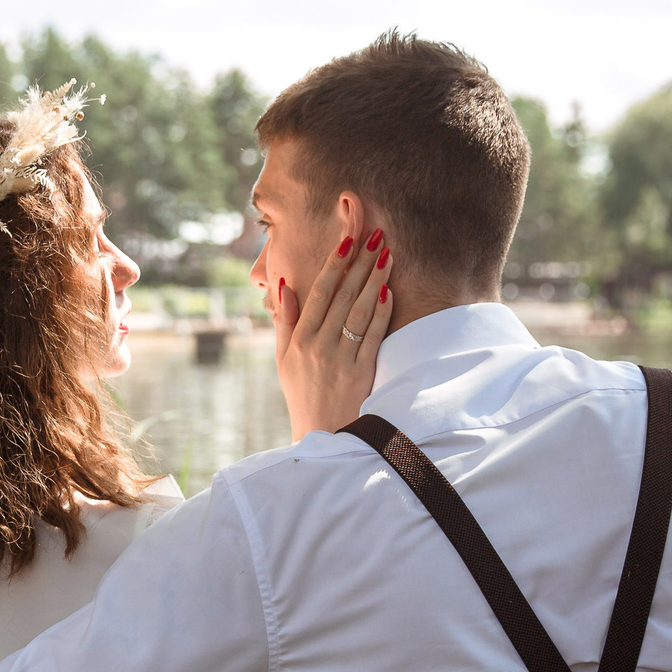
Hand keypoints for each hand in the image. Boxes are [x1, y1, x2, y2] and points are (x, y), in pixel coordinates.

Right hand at [272, 228, 393, 440]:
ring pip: (361, 311)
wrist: (321, 435)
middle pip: (343, 296)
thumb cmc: (301, 393)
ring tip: (387, 254)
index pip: (319, 294)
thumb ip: (284, 320)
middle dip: (360, 263)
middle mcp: (319, 346)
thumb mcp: (282, 359)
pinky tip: (389, 291)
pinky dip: (382, 312)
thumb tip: (285, 284)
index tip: (346, 242)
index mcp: (299, 340)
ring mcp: (341, 359)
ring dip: (375, 280)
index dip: (333, 265)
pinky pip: (374, 336)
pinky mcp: (362, 373)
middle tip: (375, 236)